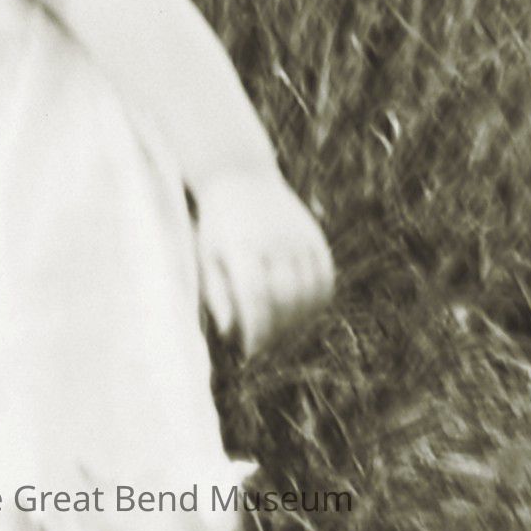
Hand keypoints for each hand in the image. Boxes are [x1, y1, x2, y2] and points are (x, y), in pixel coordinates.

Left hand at [191, 165, 334, 350]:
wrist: (239, 177)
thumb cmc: (216, 228)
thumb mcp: (205, 258)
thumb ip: (216, 296)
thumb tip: (231, 333)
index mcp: (242, 247)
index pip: (256, 298)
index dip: (256, 331)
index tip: (250, 352)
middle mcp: (275, 241)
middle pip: (285, 300)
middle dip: (275, 331)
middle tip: (263, 346)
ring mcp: (299, 237)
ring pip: (309, 293)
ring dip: (298, 321)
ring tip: (280, 332)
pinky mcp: (315, 236)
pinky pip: (325, 279)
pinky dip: (318, 302)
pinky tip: (302, 312)